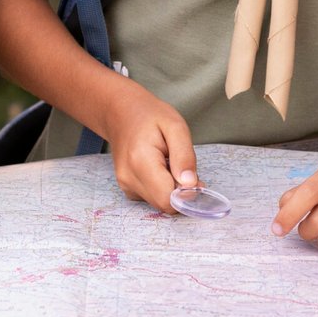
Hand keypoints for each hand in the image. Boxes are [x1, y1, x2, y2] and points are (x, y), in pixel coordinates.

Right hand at [100, 84, 197, 213]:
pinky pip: (152, 197)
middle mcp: (129, 178)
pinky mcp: (127, 188)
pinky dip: (162, 187)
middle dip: (180, 191)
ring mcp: (125, 184)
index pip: (168, 199)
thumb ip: (184, 156)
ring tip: (169, 163)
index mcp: (141, 161)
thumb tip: (191, 185)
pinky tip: (160, 168)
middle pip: (164, 204)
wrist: (121, 112)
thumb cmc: (150, 116)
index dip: (187, 194)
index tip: (196, 178)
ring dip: (171, 188)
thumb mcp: (176, 126)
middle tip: (184, 167)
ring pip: (159, 202)